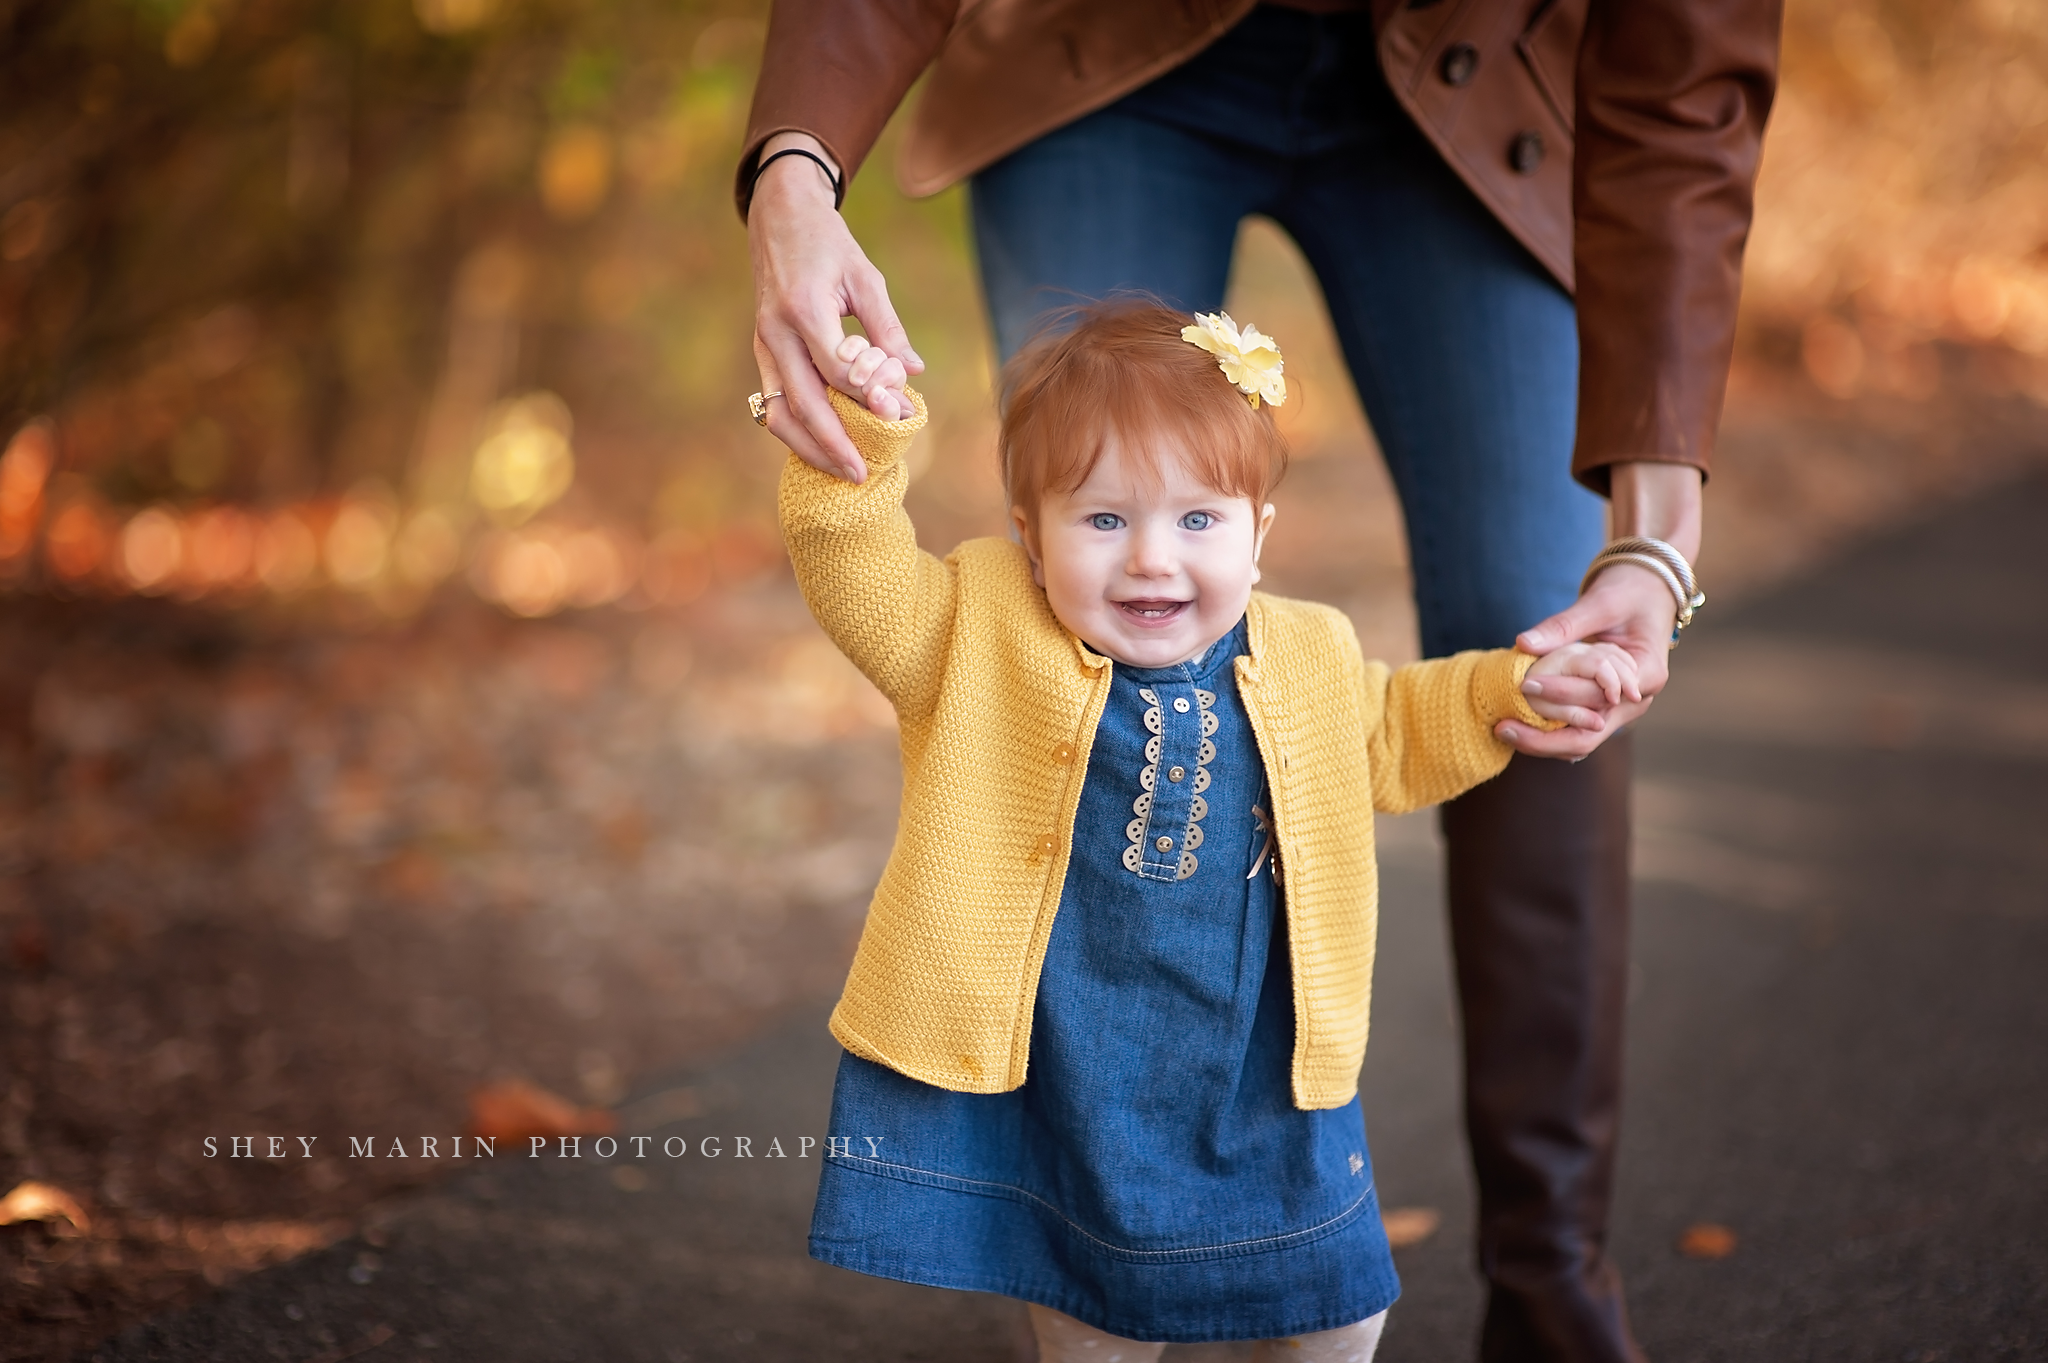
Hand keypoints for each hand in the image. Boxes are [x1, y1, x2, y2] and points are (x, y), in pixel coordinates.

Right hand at [749, 134, 922, 483]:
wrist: (779, 216)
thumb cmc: (828, 244)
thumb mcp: (866, 277)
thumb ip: (887, 328)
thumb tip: (913, 372)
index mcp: (804, 310)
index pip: (837, 371)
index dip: (867, 397)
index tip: (898, 415)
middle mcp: (776, 332)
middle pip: (802, 404)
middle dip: (832, 444)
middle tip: (861, 474)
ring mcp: (762, 344)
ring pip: (778, 412)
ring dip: (808, 447)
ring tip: (839, 470)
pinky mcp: (761, 351)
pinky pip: (772, 402)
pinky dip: (795, 430)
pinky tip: (821, 447)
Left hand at [1494, 462, 1701, 757]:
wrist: (1645, 590)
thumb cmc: (1629, 591)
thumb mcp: (1598, 603)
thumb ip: (1563, 626)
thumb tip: (1523, 643)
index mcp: (1647, 674)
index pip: (1602, 700)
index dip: (1563, 697)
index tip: (1524, 686)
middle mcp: (1637, 699)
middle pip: (1590, 733)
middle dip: (1546, 736)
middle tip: (1502, 727)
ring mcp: (1622, 707)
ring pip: (1582, 737)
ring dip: (1544, 739)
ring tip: (1503, 730)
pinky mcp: (1605, 705)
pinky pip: (1577, 726)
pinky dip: (1550, 730)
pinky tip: (1518, 727)